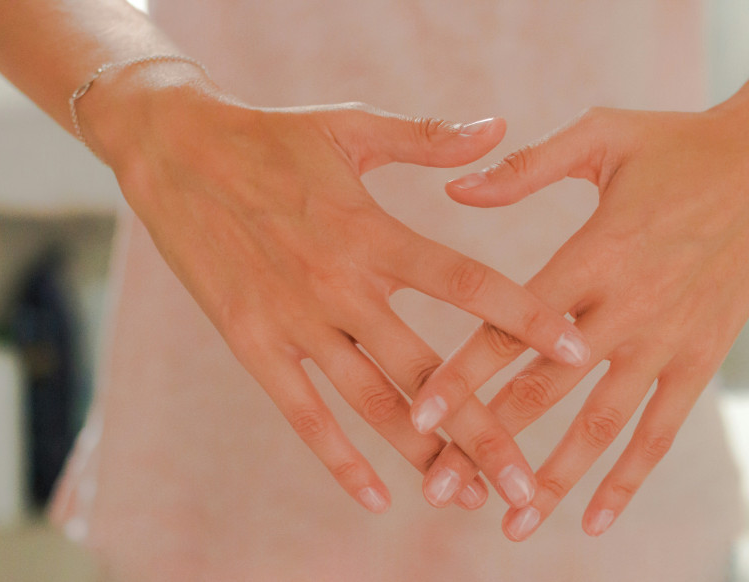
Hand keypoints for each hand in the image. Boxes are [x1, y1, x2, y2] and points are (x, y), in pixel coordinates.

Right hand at [80, 66, 590, 512]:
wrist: (173, 150)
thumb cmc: (273, 138)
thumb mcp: (353, 128)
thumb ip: (430, 138)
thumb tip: (501, 125)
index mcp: (373, 232)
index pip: (467, 283)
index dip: (525, 317)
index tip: (576, 350)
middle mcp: (340, 285)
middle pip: (427, 370)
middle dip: (483, 429)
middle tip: (529, 482)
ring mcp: (294, 321)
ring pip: (371, 404)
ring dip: (424, 455)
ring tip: (470, 498)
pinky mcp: (251, 344)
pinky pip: (302, 413)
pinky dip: (337, 459)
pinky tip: (377, 497)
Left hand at [412, 105, 748, 538]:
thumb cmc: (681, 145)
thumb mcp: (603, 136)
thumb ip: (526, 169)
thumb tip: (455, 188)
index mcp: (592, 254)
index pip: (511, 325)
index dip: (461, 373)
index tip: (419, 416)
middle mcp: (627, 307)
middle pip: (543, 389)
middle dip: (487, 442)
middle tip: (440, 489)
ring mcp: (668, 339)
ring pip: (599, 424)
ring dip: (554, 479)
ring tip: (512, 524)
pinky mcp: (702, 357)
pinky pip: (661, 430)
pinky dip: (629, 478)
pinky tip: (596, 521)